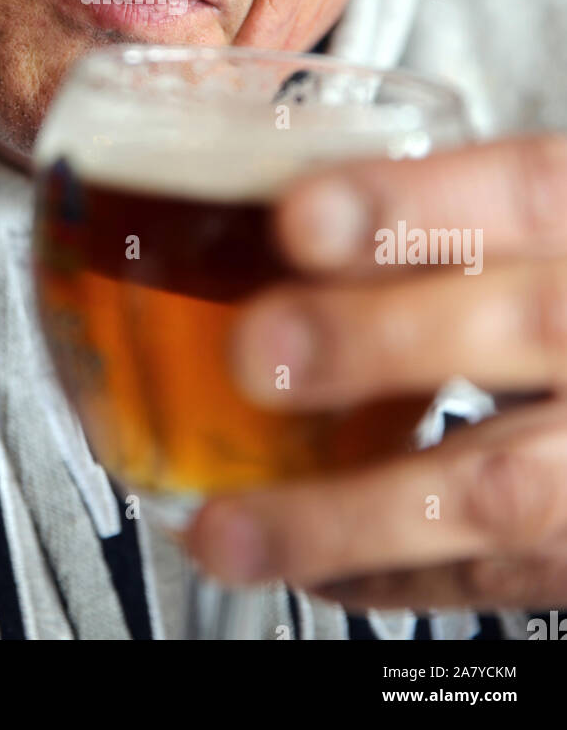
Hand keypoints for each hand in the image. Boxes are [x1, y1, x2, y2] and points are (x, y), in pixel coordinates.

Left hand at [183, 133, 566, 609]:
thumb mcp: (522, 242)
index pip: (523, 192)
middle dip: (378, 339)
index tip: (301, 218)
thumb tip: (264, 231)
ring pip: (499, 489)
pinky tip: (299, 561)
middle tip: (257, 351)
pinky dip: (380, 571)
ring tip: (232, 526)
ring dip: (348, 512)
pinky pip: (485, 575)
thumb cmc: (548, 299)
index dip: (412, 205)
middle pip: (524, 327)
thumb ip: (427, 234)